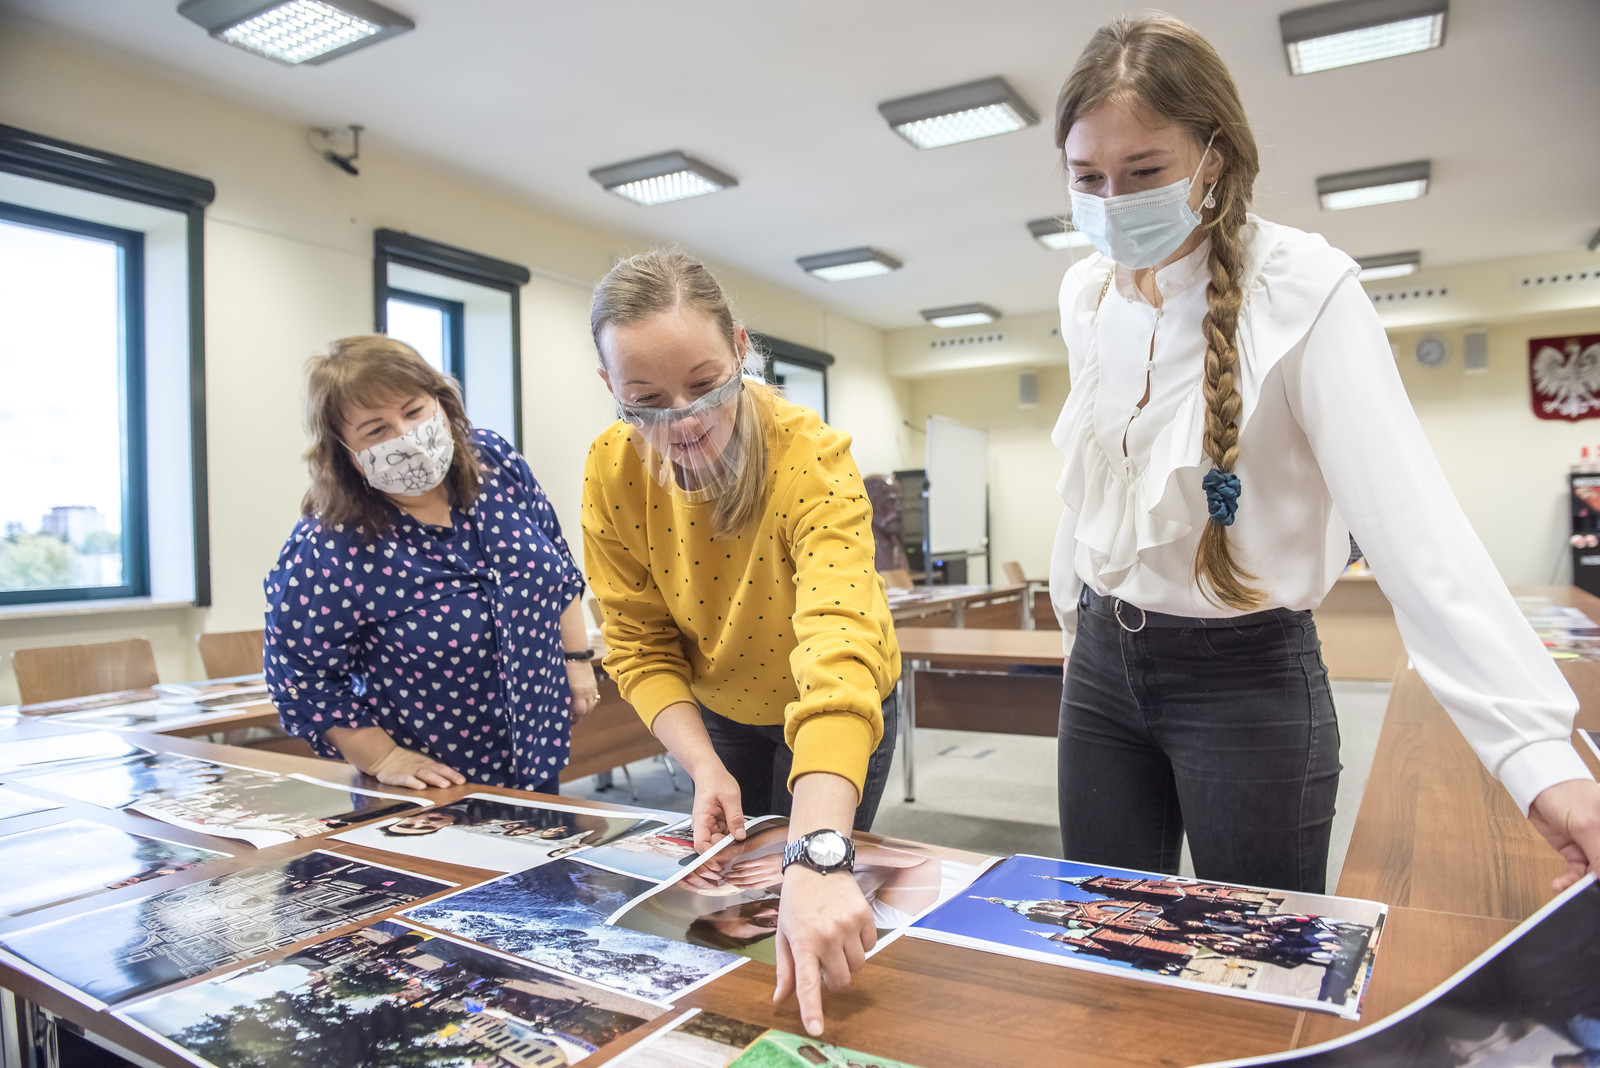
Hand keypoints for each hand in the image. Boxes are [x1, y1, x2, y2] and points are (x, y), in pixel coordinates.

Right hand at [366, 745, 465, 790]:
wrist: (385, 757)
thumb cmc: (407, 763)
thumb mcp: (422, 764)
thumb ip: (434, 771)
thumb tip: (451, 780)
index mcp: (428, 764)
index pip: (443, 768)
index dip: (453, 774)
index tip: (463, 781)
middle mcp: (421, 766)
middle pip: (437, 770)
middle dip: (449, 776)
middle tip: (459, 783)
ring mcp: (410, 771)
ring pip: (425, 774)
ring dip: (436, 779)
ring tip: (445, 785)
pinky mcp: (398, 776)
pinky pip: (407, 779)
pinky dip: (414, 783)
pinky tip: (421, 787)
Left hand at [566, 660, 598, 721]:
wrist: (575, 655)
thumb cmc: (564, 669)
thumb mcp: (561, 685)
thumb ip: (562, 698)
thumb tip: (560, 711)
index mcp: (579, 692)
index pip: (580, 712)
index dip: (574, 719)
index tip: (566, 721)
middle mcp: (588, 692)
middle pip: (587, 711)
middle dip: (579, 717)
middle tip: (570, 720)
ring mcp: (593, 688)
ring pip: (592, 705)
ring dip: (584, 711)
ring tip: (575, 712)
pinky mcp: (594, 685)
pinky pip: (593, 698)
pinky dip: (588, 703)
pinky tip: (580, 702)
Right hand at [690, 767, 745, 852]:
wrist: (709, 772)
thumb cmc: (715, 781)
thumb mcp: (730, 797)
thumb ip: (735, 817)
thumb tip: (740, 836)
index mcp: (701, 820)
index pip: (701, 846)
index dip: (712, 856)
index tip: (726, 859)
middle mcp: (702, 826)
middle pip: (712, 848)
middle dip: (727, 850)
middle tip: (742, 846)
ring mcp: (708, 826)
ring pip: (719, 843)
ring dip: (731, 842)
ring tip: (742, 834)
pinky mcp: (714, 825)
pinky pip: (723, 836)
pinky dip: (731, 835)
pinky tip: (738, 829)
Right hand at [725, 853, 784, 888]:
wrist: (793, 860)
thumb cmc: (786, 868)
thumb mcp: (777, 878)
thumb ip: (766, 880)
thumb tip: (755, 882)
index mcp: (768, 882)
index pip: (752, 886)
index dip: (741, 887)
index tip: (734, 885)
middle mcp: (764, 877)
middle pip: (746, 880)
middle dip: (735, 881)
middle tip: (726, 880)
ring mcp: (764, 868)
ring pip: (746, 873)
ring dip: (735, 875)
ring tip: (728, 874)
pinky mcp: (764, 860)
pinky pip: (750, 864)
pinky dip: (741, 865)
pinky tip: (735, 866)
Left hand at [773, 866, 874, 1036]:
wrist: (817, 864)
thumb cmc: (796, 903)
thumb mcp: (784, 933)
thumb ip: (784, 968)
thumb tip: (780, 998)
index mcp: (802, 942)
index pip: (806, 983)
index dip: (812, 1008)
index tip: (816, 1028)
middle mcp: (826, 936)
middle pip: (841, 980)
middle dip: (834, 978)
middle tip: (824, 961)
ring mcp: (848, 926)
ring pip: (857, 966)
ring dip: (848, 961)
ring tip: (835, 940)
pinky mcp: (865, 916)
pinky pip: (870, 946)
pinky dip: (861, 945)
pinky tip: (848, 928)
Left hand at [1528, 777, 1599, 891]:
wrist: (1537, 787)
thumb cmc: (1568, 794)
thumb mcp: (1589, 825)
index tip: (1598, 886)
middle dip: (1598, 882)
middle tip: (1590, 894)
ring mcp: (1594, 847)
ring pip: (1595, 874)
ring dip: (1582, 886)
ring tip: (1572, 892)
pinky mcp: (1577, 852)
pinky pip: (1578, 873)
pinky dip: (1569, 881)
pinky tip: (1560, 885)